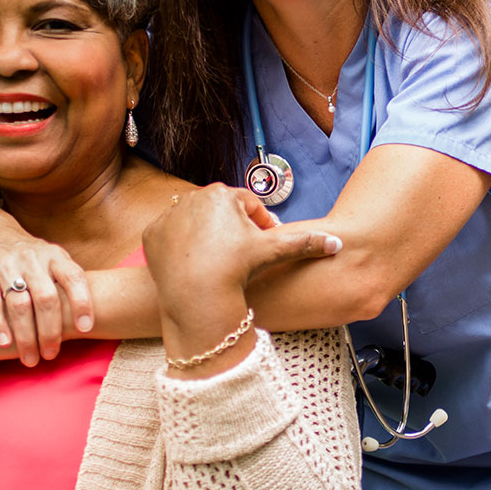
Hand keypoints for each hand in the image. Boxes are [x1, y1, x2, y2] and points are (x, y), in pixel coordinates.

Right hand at [0, 222, 94, 366]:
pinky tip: (5, 344)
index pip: (74, 278)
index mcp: (55, 256)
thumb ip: (69, 283)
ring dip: (26, 335)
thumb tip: (96, 316)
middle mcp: (32, 259)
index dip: (82, 303)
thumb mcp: (53, 260)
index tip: (85, 329)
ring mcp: (6, 264)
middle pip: (46, 298)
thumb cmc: (30, 258)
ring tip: (30, 358)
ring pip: (19, 304)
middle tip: (51, 354)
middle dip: (50, 331)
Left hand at [142, 185, 341, 321]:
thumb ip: (305, 242)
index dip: (260, 224)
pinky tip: (194, 266)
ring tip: (219, 262)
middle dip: (233, 229)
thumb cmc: (236, 269)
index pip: (248, 205)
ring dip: (207, 237)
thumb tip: (337, 243)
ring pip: (196, 223)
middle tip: (241, 256)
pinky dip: (181, 248)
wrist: (196, 295)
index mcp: (224, 194)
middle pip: (221, 212)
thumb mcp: (273, 252)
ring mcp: (170, 215)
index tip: (264, 243)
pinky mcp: (152, 235)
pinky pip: (171, 237)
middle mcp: (193, 197)